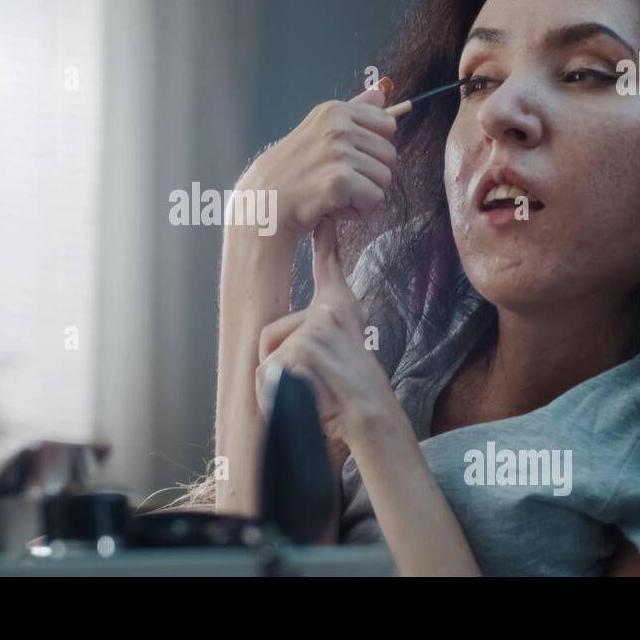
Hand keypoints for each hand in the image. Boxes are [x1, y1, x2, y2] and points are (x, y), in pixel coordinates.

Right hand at [237, 86, 396, 243]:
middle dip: (370, 174)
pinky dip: (357, 211)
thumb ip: (353, 111)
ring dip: (363, 195)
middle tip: (338, 182)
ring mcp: (338, 153)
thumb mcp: (319, 131)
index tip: (348, 159)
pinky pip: (374, 199)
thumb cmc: (291, 172)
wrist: (262, 203)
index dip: (372, 149)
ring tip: (334, 195)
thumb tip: (380, 91)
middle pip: (390, 155)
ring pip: (384, 179)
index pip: (387, 125)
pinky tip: (333, 208)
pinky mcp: (339, 181)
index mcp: (335, 111)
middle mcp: (338, 127)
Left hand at [255, 220, 399, 460]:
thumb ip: (321, 332)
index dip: (324, 242)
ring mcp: (318, 326)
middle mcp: (333, 310)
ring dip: (278, 384)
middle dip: (276, 365)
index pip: (328, 267)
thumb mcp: (338, 354)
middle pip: (270, 334)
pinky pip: (269, 372)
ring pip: (268, 356)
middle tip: (314, 383)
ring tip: (313, 391)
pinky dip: (277, 394)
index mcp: (339, 309)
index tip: (322, 220)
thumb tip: (310, 330)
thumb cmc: (352, 392)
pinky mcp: (306, 346)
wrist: (370, 419)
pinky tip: (309, 398)